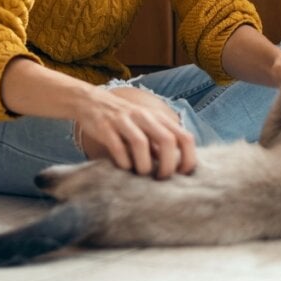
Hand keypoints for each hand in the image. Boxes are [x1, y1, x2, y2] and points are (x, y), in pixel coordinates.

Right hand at [75, 86, 196, 179]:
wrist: (91, 102)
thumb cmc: (125, 121)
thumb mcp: (147, 128)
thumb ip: (159, 145)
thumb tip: (176, 169)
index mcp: (159, 118)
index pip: (185, 137)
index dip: (189, 159)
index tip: (182, 175)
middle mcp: (145, 116)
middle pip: (167, 140)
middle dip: (167, 165)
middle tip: (160, 179)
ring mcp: (125, 120)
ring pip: (141, 143)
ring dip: (144, 165)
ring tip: (141, 174)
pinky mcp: (105, 126)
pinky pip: (117, 147)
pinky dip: (123, 162)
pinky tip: (124, 167)